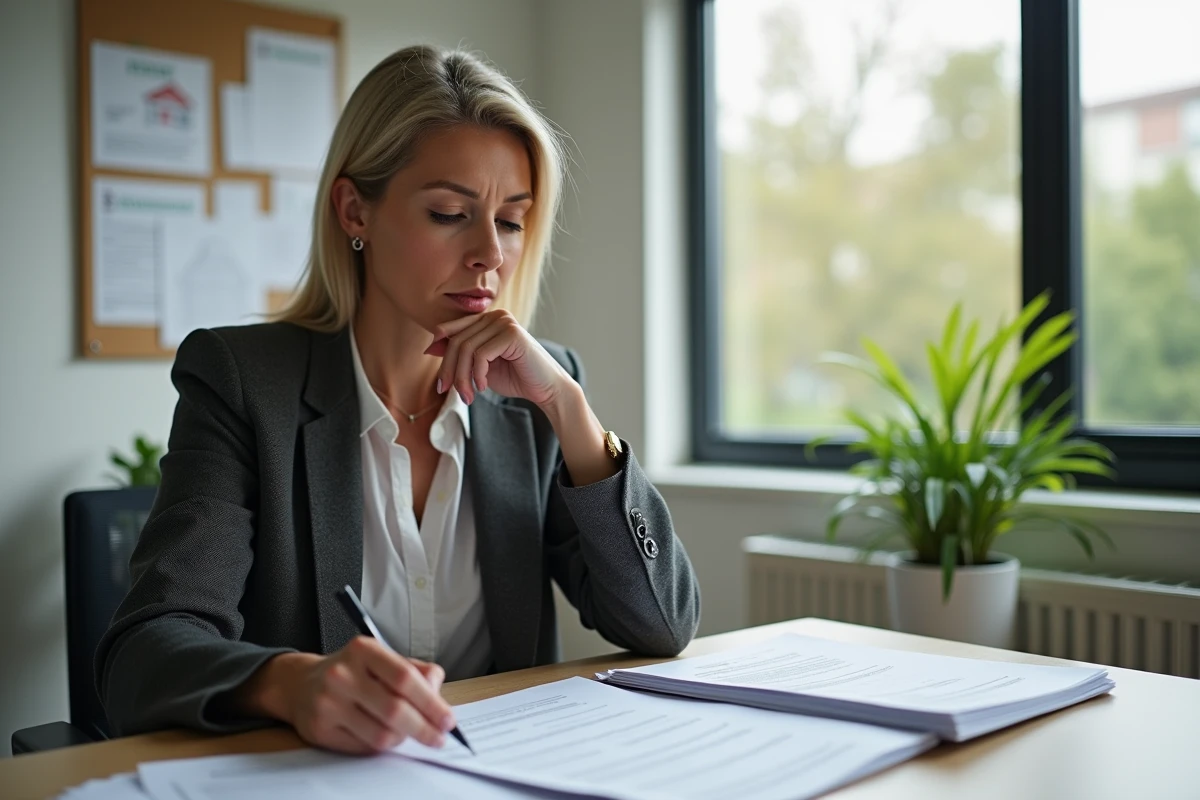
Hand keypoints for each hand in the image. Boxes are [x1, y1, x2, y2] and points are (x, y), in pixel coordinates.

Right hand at [284, 637, 454, 754]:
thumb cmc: (352, 671)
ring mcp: (328, 702)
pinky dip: (381, 745)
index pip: (404, 678)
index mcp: (363, 650)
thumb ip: (415, 670)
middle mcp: (342, 674)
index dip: (431, 702)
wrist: (301, 684)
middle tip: (438, 737)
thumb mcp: (382, 658)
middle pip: (394, 710)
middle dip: (424, 728)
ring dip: (403, 738)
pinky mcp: (320, 728)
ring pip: (381, 733)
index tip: (447, 719)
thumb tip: (437, 691)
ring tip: (408, 733)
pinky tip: (384, 736)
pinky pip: (363, 747)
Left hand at [425, 309, 573, 408]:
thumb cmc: (515, 378)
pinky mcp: (512, 333)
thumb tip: (430, 346)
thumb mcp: (480, 367)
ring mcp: (505, 322)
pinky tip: (483, 387)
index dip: (441, 354)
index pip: (452, 331)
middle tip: (448, 393)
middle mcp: (496, 315)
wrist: (547, 389)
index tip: (441, 382)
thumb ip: (461, 355)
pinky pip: (481, 354)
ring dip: (462, 377)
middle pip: (457, 340)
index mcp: (487, 319)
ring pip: (466, 348)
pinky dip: (477, 374)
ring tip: (467, 396)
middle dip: (450, 370)